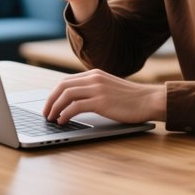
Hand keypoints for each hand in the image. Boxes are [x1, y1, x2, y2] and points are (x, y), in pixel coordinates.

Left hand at [43, 68, 166, 123]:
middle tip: (46, 112)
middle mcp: (94, 78)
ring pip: (66, 95)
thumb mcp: (110, 87)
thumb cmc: (132, 98)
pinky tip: (62, 121)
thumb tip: (76, 100)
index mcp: (95, 74)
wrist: (149, 100)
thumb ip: (95, 89)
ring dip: (55, 107)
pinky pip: (75, 106)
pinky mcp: (101, 102)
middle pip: (62, 86)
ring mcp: (97, 89)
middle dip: (50, 100)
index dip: (55, 93)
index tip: (50, 104)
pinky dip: (65, 114)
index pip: (66, 81)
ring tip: (51, 118)